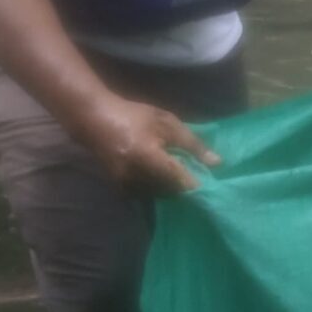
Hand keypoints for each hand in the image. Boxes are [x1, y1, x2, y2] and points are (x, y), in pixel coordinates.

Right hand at [76, 90, 213, 193]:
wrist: (95, 120)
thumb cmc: (134, 116)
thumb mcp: (167, 123)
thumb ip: (192, 144)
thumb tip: (216, 163)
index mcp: (148, 156)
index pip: (180, 179)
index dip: (196, 183)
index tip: (210, 182)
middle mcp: (135, 175)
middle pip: (171, 191)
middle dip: (183, 184)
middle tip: (190, 172)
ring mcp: (125, 184)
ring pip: (159, 195)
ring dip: (170, 187)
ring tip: (172, 170)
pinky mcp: (120, 189)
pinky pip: (146, 195)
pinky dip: (155, 187)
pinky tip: (157, 173)